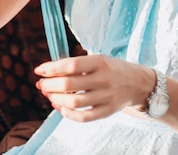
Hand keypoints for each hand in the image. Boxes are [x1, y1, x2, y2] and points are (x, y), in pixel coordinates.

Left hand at [34, 54, 152, 121]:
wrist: (138, 83)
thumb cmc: (112, 69)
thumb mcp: (98, 59)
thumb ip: (77, 65)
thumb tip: (49, 71)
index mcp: (100, 61)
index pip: (71, 65)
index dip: (52, 68)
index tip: (39, 70)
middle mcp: (104, 79)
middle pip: (69, 85)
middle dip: (50, 85)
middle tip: (41, 84)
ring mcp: (106, 97)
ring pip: (74, 102)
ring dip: (56, 98)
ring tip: (48, 94)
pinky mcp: (108, 111)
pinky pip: (84, 117)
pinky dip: (68, 114)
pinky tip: (60, 106)